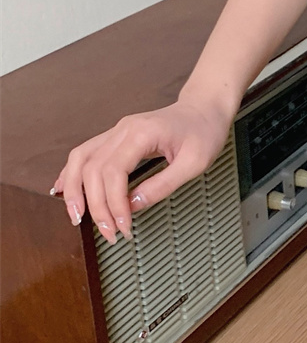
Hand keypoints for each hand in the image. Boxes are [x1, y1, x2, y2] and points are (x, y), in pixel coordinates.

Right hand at [49, 98, 231, 244]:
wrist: (205, 109)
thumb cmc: (204, 132)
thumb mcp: (194, 163)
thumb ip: (163, 185)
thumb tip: (134, 206)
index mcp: (142, 133)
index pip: (113, 172)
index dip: (114, 204)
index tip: (124, 227)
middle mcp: (123, 129)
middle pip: (92, 169)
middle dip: (96, 206)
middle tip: (109, 233)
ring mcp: (117, 131)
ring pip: (81, 159)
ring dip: (75, 190)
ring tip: (78, 218)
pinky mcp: (116, 136)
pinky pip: (86, 153)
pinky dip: (71, 173)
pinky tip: (63, 190)